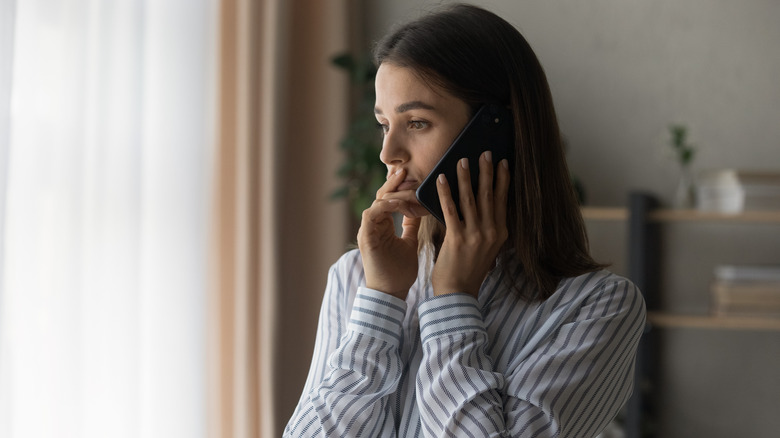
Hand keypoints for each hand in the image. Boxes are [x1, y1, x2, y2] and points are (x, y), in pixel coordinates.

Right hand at [357, 169, 426, 299]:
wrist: (391, 293)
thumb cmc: (400, 272)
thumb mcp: (410, 242)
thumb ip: (411, 225)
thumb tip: (419, 209)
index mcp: (383, 224)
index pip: (390, 198)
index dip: (400, 187)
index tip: (414, 176)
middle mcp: (373, 225)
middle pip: (381, 196)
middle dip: (394, 182)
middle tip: (406, 169)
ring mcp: (368, 230)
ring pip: (377, 202)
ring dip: (392, 193)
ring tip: (406, 185)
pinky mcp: (365, 237)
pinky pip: (371, 214)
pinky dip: (384, 206)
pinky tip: (398, 202)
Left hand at [432, 151, 509, 296]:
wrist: (458, 292)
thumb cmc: (469, 269)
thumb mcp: (487, 248)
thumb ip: (488, 228)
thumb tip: (484, 205)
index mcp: (500, 233)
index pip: (503, 200)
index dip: (503, 180)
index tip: (503, 162)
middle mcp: (491, 232)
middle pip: (489, 195)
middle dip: (487, 171)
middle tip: (485, 152)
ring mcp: (475, 235)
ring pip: (470, 199)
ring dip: (466, 177)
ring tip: (462, 160)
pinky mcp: (457, 238)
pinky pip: (450, 209)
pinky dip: (445, 192)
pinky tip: (441, 179)